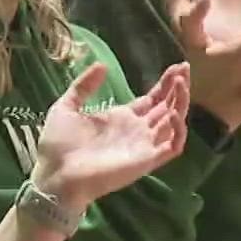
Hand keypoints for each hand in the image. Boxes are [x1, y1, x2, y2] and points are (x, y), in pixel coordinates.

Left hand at [33, 62, 189, 208]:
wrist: (55, 175)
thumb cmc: (58, 146)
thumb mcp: (66, 107)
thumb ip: (84, 86)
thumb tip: (102, 65)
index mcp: (121, 118)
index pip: (152, 99)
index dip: (165, 84)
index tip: (177, 66)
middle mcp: (137, 131)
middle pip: (167, 107)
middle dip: (178, 88)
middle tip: (185, 68)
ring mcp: (144, 146)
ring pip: (173, 123)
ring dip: (181, 103)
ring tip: (181, 84)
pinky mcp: (146, 161)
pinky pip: (172, 147)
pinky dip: (178, 131)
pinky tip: (174, 114)